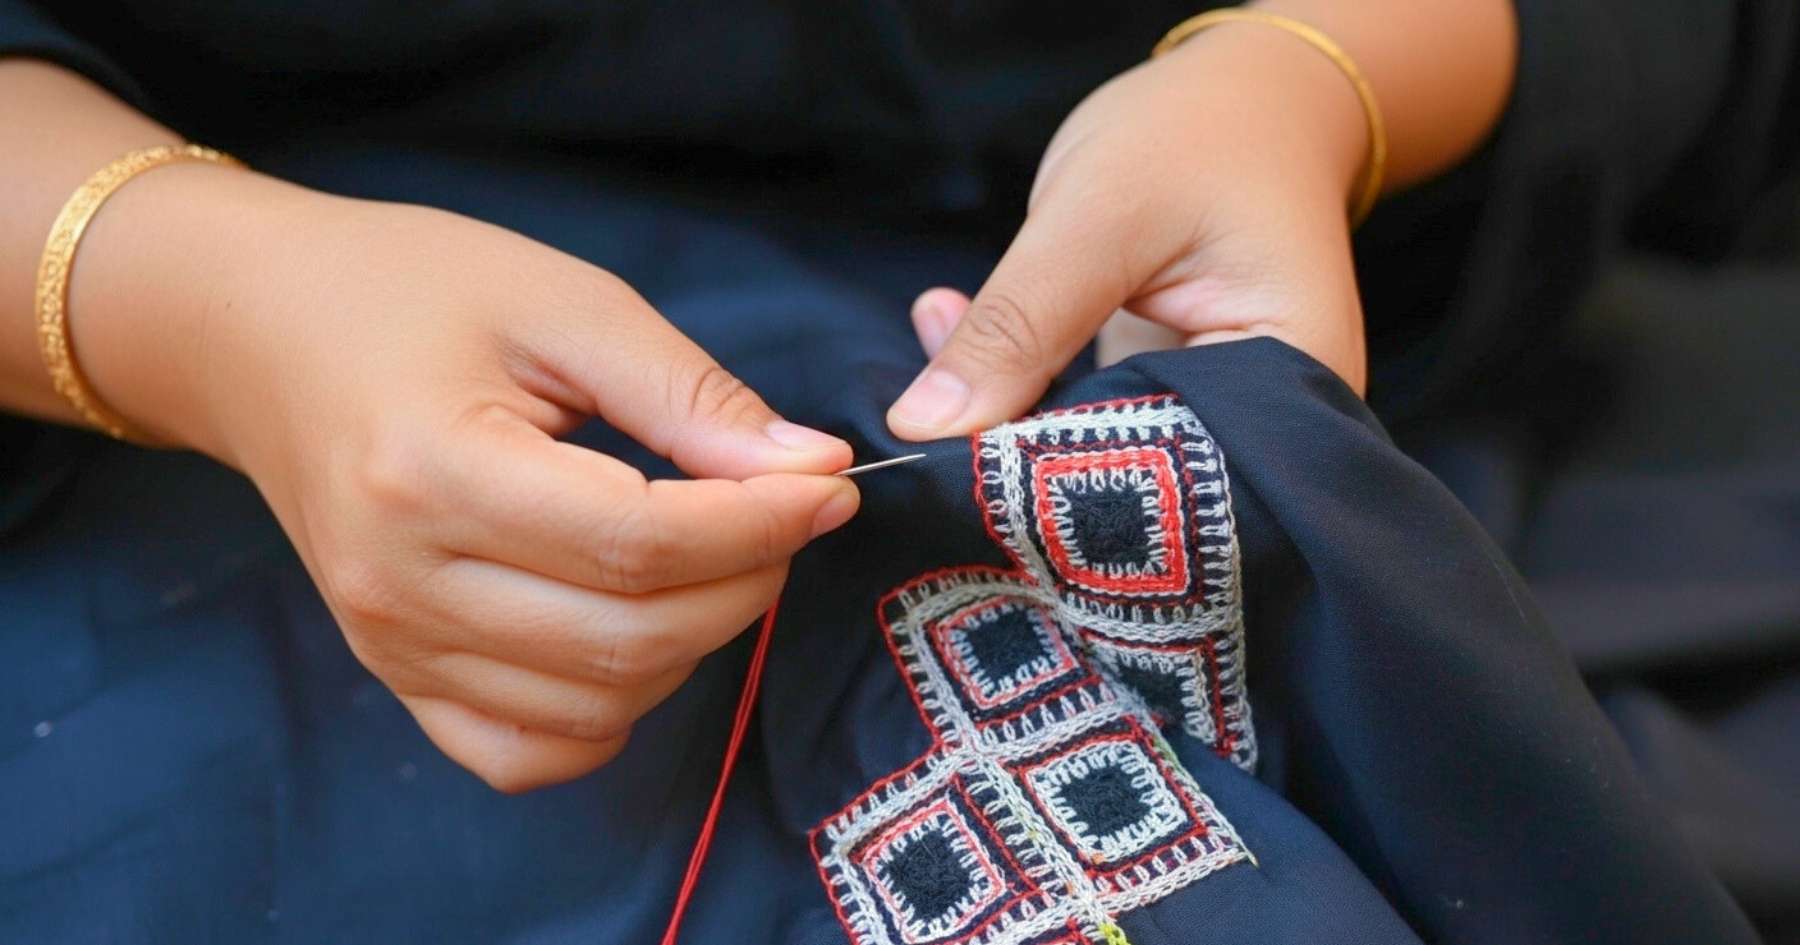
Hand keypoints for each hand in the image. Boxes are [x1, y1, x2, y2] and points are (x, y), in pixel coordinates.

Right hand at [88, 172, 858, 791]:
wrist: (262, 331)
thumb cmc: (412, 291)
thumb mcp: (563, 303)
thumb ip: (690, 395)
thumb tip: (810, 471)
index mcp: (434, 471)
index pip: (642, 544)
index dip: (762, 525)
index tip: (828, 485)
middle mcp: (401, 582)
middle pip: (630, 637)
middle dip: (748, 581)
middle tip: (785, 511)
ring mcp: (389, 644)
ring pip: (596, 706)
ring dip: (693, 645)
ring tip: (713, 557)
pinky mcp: (394, 673)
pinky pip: (524, 753)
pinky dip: (607, 716)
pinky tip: (635, 636)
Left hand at [886, 16, 1374, 438]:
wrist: (1239, 100)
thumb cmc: (1196, 138)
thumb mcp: (1100, 217)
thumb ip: (1017, 326)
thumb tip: (921, 431)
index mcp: (1295, 389)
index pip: (1167, 479)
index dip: (1054, 485)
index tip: (949, 465)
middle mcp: (1266, 432)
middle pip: (1127, 490)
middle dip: (1014, 459)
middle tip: (917, 418)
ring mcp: (1210, 425)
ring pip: (1084, 463)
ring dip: (998, 419)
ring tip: (937, 342)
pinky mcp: (1157, 407)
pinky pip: (1070, 426)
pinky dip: (1009, 390)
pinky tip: (950, 330)